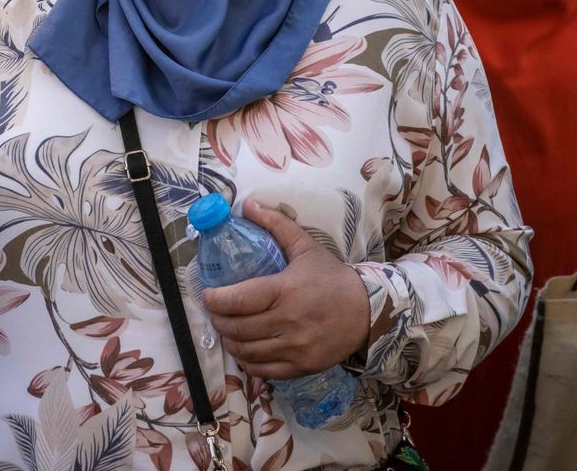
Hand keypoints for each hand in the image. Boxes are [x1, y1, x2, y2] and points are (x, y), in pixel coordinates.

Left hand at [201, 199, 371, 378]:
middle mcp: (288, 321)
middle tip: (215, 313)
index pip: (239, 299)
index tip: (208, 296)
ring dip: (229, 342)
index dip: (216, 300)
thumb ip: (276, 224)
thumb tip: (248, 205)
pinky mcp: (302, 366)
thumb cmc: (332, 278)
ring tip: (226, 331)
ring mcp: (295, 347)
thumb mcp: (306, 246)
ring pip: (247, 351)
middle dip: (219, 321)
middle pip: (238, 327)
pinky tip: (243, 352)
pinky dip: (247, 362)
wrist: (368, 310)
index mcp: (285, 290)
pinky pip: (263, 370)